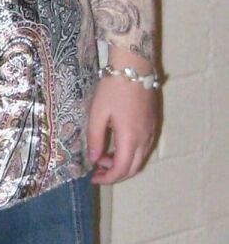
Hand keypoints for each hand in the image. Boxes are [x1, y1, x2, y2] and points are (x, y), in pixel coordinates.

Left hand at [87, 51, 159, 184]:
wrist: (134, 67)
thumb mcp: (98, 112)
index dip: (108, 178)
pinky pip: (144, 147)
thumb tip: (93, 159)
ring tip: (104, 155)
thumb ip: (95, 137)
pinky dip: (132, 152)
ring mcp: (151, 131)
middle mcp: (145, 139)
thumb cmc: (113, 88)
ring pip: (140, 158)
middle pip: (134, 168)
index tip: (94, 177)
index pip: (122, 169)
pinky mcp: (153, 122)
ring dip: (124, 163)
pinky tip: (118, 143)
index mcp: (130, 138)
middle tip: (98, 169)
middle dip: (116, 173)